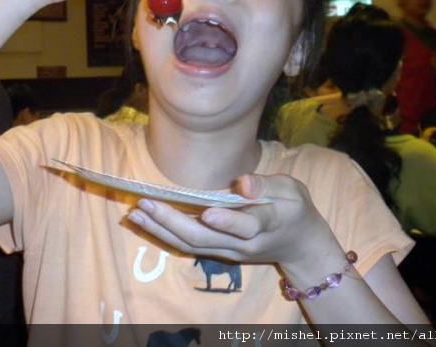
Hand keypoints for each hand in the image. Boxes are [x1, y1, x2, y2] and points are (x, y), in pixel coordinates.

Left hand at [127, 173, 332, 265]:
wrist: (301, 245)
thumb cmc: (295, 209)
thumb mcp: (291, 189)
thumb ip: (267, 185)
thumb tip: (243, 183)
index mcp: (268, 224)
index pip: (248, 225)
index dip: (229, 221)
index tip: (208, 212)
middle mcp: (244, 244)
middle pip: (205, 238)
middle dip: (172, 222)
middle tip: (145, 204)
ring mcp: (229, 252)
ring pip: (191, 245)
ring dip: (161, 231)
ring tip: (135, 214)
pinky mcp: (219, 252)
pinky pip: (189, 246)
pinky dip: (165, 235)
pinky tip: (146, 222)